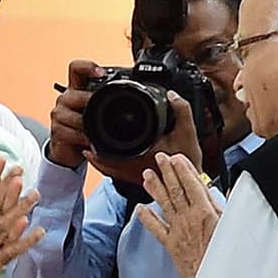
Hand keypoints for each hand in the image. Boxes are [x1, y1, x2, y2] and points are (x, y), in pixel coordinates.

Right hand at [47, 60, 102, 168]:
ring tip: (97, 130)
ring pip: (73, 116)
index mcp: (78, 88)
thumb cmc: (88, 127)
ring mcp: (59, 114)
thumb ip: (110, 99)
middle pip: (73, 93)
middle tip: (102, 110)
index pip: (77, 69)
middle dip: (88, 102)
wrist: (71, 149)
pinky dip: (82, 137)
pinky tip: (89, 140)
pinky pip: (69, 132)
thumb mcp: (99, 110)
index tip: (101, 73)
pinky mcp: (56, 130)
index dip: (87, 67)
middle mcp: (66, 98)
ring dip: (87, 124)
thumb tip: (139, 92)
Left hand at [84, 90, 202, 186]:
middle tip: (85, 131)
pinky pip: (112, 173)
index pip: (112, 148)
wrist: (192, 184)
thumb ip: (181, 110)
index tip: (90, 126)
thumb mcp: (188, 132)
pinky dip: (103, 164)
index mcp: (142, 155)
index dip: (98, 138)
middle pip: (102, 158)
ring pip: (105, 167)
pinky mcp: (134, 178)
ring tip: (88, 141)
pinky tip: (98, 155)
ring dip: (95, 155)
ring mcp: (132, 175)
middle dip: (93, 144)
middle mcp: (133, 168)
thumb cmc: (188, 161)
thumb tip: (171, 94)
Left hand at [137, 152, 222, 277]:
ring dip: (155, 188)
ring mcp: (178, 231)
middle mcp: (189, 219)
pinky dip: (147, 218)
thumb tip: (227, 192)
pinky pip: (156, 229)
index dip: (184, 169)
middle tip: (160, 158)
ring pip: (164, 204)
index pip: (193, 184)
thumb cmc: (228, 258)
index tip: (177, 158)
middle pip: (176, 190)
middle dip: (167, 172)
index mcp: (206, 213)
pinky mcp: (171, 245)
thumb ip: (227, 208)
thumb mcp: (234, 227)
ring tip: (147, 175)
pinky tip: (140, 208)